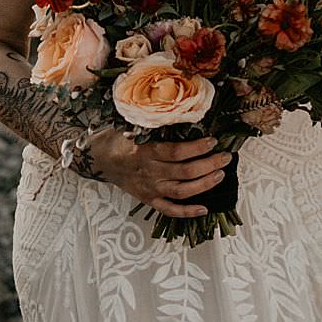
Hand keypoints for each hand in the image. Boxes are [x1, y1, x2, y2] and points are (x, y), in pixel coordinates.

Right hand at [86, 129, 231, 218]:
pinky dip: (187, 212)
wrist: (96, 159)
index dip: (197, 148)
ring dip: (204, 184)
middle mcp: (149, 173)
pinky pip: (169, 210)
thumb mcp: (127, 125)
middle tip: (226, 157)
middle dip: (209, 164)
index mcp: (145, 152)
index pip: (176, 152)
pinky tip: (204, 209)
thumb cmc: (115, 139)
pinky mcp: (148, 200)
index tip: (213, 141)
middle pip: (185, 171)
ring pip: (182, 191)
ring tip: (220, 174)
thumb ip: (148, 123)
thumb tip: (172, 109)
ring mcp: (149, 189)